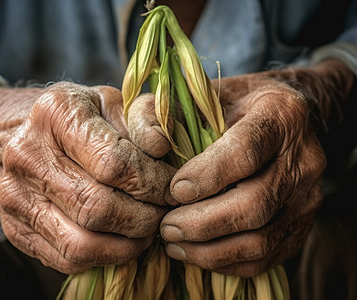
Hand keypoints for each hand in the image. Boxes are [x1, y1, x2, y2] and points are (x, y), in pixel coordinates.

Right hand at [0, 81, 175, 273]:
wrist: (21, 134)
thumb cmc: (79, 119)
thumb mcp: (114, 103)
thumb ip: (145, 117)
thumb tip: (160, 147)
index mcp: (57, 112)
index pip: (114, 163)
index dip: (154, 183)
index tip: (173, 189)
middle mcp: (27, 153)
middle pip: (99, 207)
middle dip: (146, 217)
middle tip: (165, 212)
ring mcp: (14, 194)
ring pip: (82, 242)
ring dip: (128, 244)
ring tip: (147, 229)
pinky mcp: (14, 227)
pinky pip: (67, 259)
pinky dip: (104, 258)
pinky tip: (121, 240)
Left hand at [129, 59, 353, 276]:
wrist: (286, 125)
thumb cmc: (238, 108)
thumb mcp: (209, 95)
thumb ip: (176, 112)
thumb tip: (151, 145)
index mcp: (280, 116)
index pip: (246, 151)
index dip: (207, 175)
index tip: (173, 190)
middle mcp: (303, 160)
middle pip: (254, 204)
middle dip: (203, 222)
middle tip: (165, 226)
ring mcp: (307, 197)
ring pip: (260, 238)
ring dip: (210, 249)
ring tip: (174, 242)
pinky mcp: (302, 225)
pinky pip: (266, 256)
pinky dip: (226, 262)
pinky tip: (196, 254)